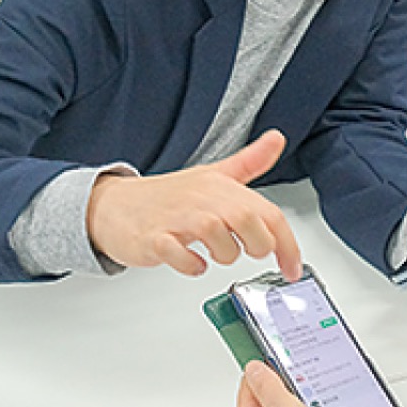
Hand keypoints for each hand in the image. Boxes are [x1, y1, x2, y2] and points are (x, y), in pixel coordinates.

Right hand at [86, 129, 301, 279]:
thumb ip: (250, 162)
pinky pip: (177, 253)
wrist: (114, 206)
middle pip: (246, 218)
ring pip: (215, 235)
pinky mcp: (153, 238)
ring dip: (225, 254)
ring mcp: (176, 218)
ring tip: (215, 254)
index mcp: (221, 186)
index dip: (287, 244)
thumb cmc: (169, 196)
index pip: (268, 213)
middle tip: (249, 252)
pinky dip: (190, 264)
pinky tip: (192, 262)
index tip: (293, 267)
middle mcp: (202, 199)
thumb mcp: (215, 175)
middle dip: (258, 244)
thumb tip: (277, 139)